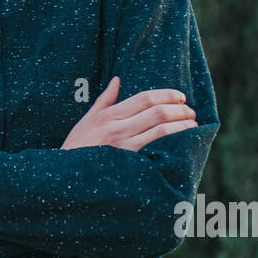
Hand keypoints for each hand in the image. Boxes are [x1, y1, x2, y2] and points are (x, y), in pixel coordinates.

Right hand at [61, 76, 196, 151]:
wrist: (65, 177)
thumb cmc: (76, 148)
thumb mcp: (87, 121)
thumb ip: (104, 100)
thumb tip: (117, 80)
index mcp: (107, 116)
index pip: (144, 98)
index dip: (166, 95)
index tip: (180, 97)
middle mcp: (116, 128)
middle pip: (156, 112)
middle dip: (179, 110)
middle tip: (190, 112)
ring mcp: (123, 147)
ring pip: (161, 130)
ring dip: (181, 126)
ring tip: (192, 126)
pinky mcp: (129, 164)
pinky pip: (156, 149)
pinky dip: (173, 144)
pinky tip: (183, 144)